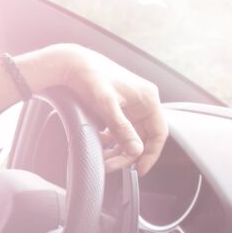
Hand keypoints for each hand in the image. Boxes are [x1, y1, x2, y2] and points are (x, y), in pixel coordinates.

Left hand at [17, 44, 167, 174]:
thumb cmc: (91, 78)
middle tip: (111, 167)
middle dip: (127, 154)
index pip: (159, 133)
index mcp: (148, 99)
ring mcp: (130, 104)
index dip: (151, 154)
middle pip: (142, 137)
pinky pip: (119, 128)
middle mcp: (142, 102)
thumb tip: (136, 150)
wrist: (72, 62)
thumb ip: (122, 129)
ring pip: (129, 135)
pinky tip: (99, 144)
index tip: (139, 170)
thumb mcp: (107, 106)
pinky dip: (110, 139)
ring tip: (103, 159)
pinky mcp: (117, 106)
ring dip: (117, 149)